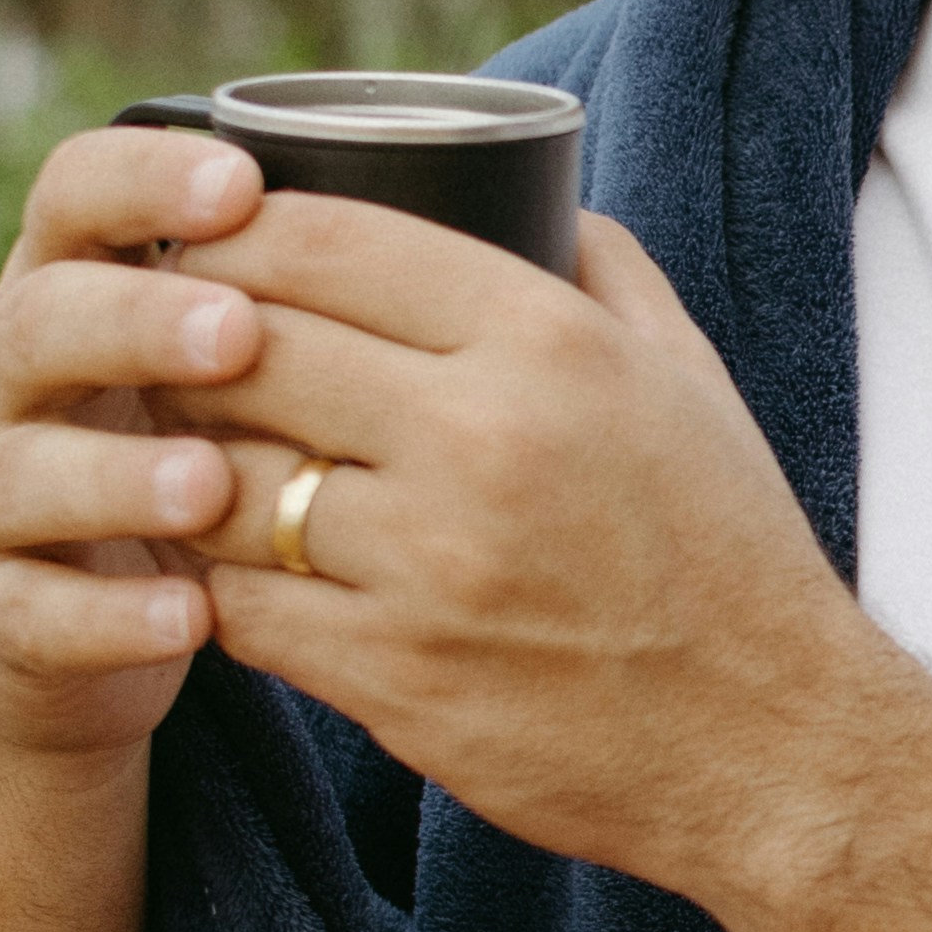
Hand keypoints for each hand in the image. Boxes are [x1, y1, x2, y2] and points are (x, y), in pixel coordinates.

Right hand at [0, 124, 288, 768]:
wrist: (89, 618)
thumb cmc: (213, 446)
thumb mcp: (244, 356)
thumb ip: (313, 284)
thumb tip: (502, 193)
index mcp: (79, 284)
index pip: (78, 192)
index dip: (144, 178)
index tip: (243, 184)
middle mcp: (18, 376)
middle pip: (43, 320)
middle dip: (138, 321)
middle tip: (239, 332)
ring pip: (24, 471)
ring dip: (119, 475)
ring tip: (212, 484)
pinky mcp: (4, 611)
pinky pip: (38, 613)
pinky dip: (110, 618)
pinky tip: (191, 618)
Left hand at [188, 196, 874, 907]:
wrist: (771, 746)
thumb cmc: (726, 550)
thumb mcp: (687, 377)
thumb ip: (597, 267)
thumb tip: (512, 185)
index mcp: (548, 345)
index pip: (328, 241)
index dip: (231, 228)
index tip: (199, 235)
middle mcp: (481, 442)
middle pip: (250, 347)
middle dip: (184, 336)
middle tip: (160, 338)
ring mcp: (427, 567)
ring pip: (224, 477)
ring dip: (187, 462)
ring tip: (180, 449)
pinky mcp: (390, 676)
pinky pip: (239, 604)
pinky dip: (215, 579)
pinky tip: (225, 562)